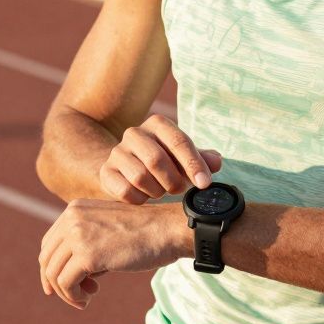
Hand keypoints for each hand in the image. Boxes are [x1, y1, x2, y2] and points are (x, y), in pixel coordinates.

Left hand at [38, 199, 183, 309]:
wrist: (167, 230)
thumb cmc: (145, 233)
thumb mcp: (108, 229)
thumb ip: (86, 243)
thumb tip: (67, 277)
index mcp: (75, 209)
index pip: (49, 243)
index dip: (52, 267)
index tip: (65, 284)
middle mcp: (71, 218)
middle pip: (46, 258)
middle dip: (55, 282)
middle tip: (75, 296)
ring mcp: (77, 235)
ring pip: (53, 273)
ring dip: (66, 292)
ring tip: (85, 298)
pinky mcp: (87, 255)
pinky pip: (65, 283)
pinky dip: (73, 296)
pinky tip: (88, 299)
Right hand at [99, 115, 221, 203]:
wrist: (128, 167)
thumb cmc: (165, 160)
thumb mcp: (184, 157)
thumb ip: (202, 159)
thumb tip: (216, 162)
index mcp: (157, 124)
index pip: (178, 141)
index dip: (193, 164)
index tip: (204, 183)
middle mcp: (134, 133)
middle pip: (156, 160)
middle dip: (173, 181)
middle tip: (178, 189)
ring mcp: (117, 152)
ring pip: (140, 177)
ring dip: (156, 190)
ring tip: (160, 190)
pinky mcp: (106, 172)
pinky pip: (125, 191)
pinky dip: (140, 199)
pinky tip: (144, 195)